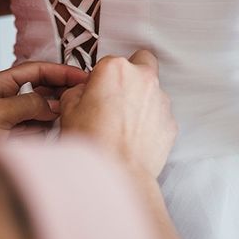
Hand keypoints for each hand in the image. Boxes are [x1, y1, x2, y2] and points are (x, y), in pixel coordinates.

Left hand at [0, 62, 87, 156]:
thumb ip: (27, 104)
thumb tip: (56, 105)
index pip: (34, 71)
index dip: (58, 71)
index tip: (80, 75)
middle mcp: (5, 101)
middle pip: (41, 91)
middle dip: (61, 93)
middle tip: (82, 97)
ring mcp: (10, 123)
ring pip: (43, 113)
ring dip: (56, 115)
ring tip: (71, 117)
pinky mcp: (13, 143)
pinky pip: (38, 134)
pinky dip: (48, 133)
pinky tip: (56, 134)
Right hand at [60, 50, 176, 178]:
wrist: (115, 176)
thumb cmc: (91, 144)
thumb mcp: (68, 110)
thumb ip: (77, 92)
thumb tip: (83, 93)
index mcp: (115, 69)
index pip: (108, 62)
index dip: (99, 79)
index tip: (94, 92)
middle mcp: (142, 79)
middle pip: (141, 63)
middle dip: (130, 74)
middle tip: (116, 95)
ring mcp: (160, 100)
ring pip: (153, 90)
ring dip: (141, 99)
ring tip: (122, 123)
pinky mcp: (170, 123)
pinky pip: (159, 115)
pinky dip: (150, 122)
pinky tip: (133, 137)